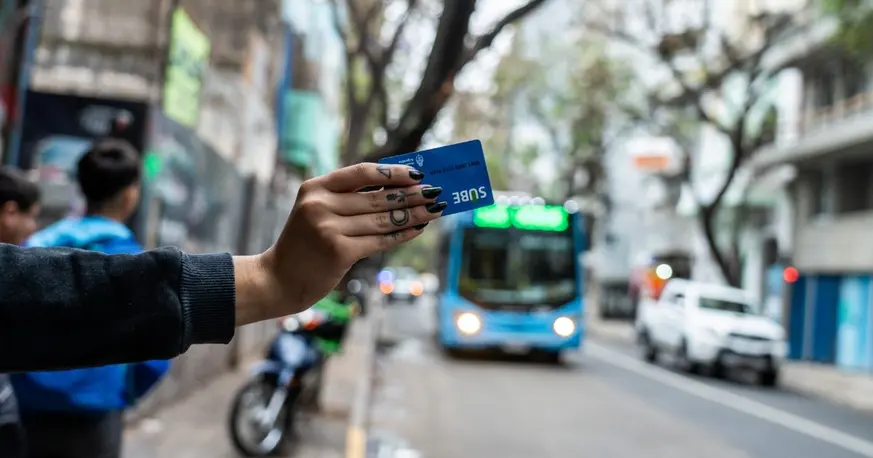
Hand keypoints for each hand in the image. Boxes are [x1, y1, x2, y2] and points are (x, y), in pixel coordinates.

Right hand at [234, 163, 445, 324]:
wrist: (279, 278)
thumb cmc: (305, 243)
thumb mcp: (316, 210)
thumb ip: (348, 198)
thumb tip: (398, 188)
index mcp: (315, 188)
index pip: (362, 173)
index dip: (393, 173)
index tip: (417, 174)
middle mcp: (320, 205)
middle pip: (378, 197)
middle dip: (412, 194)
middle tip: (436, 192)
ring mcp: (329, 229)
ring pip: (383, 219)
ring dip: (415, 214)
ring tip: (435, 210)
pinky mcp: (339, 252)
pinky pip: (380, 240)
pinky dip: (403, 234)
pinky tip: (419, 229)